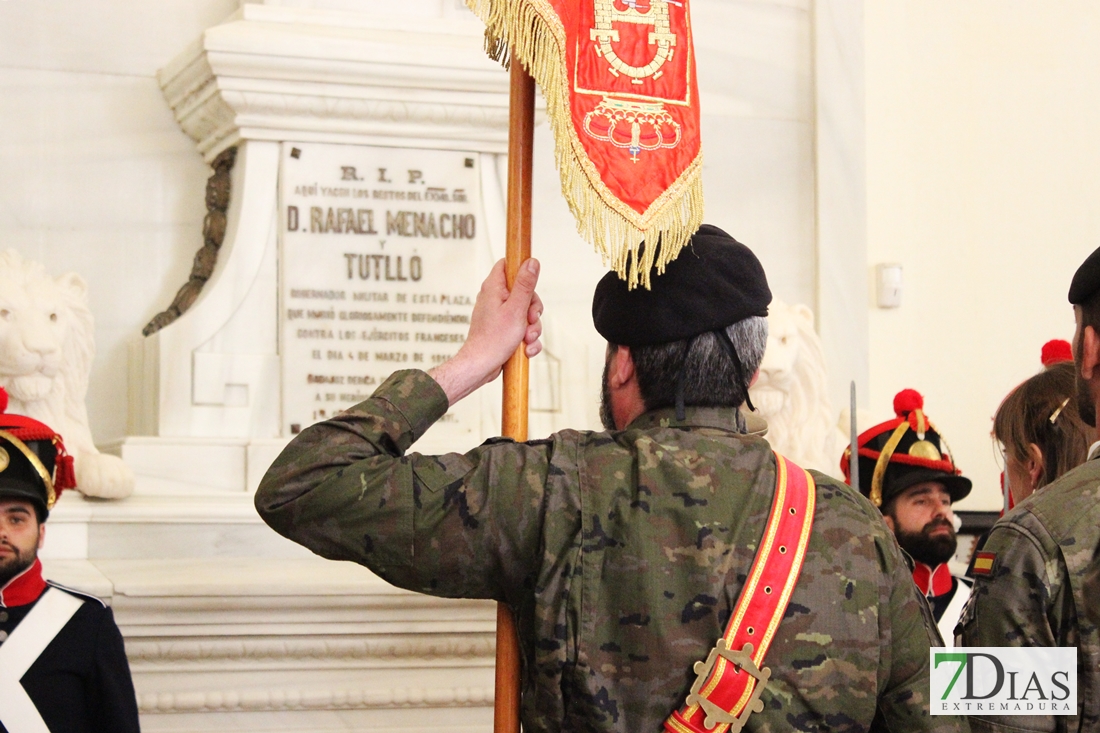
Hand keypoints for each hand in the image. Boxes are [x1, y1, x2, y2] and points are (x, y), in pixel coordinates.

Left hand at [429, 258, 542, 403]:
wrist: (481, 366)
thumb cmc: (494, 340)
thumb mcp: (516, 309)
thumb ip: (525, 285)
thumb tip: (532, 262)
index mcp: (494, 287)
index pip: (508, 265)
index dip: (523, 271)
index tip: (531, 283)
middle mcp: (495, 298)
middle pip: (524, 292)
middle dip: (533, 309)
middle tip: (529, 320)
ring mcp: (499, 314)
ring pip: (525, 313)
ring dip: (532, 328)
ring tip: (526, 339)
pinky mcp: (503, 329)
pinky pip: (521, 328)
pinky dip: (527, 339)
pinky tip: (526, 349)